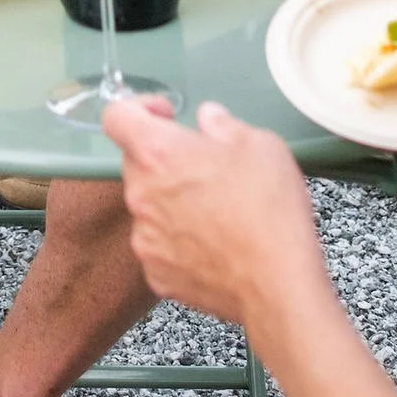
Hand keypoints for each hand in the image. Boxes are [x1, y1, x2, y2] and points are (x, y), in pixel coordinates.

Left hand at [104, 95, 329, 332]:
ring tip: (217, 212)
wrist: (279, 287)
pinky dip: (179, 241)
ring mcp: (145, 239)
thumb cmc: (270, 213)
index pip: (117, 116)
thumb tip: (209, 120)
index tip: (167, 116)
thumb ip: (223, 124)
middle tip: (207, 170)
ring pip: (149, 206)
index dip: (140, 108)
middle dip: (166, 160)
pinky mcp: (157, 274)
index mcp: (157, 153)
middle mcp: (140, 195)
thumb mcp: (260, 144)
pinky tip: (214, 245)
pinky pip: (160, 246)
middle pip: (137, 163)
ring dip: (172, 202)